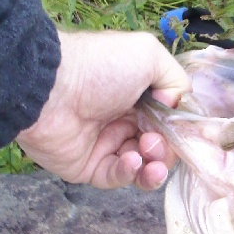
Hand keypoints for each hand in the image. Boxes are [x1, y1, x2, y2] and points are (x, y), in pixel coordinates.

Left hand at [16, 30, 190, 189]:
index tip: (183, 135)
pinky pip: (118, 177)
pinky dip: (130, 172)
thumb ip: (175, 81)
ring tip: (148, 156)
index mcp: (137, 97)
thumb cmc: (99, 68)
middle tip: (153, 141)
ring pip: (142, 169)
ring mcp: (106, 147)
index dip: (178, 133)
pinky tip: (131, 160)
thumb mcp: (148, 55)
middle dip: (165, 150)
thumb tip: (175, 108)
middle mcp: (123, 122)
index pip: (167, 125)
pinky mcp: (90, 168)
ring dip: (153, 166)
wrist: (49, 89)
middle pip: (159, 149)